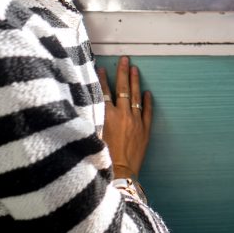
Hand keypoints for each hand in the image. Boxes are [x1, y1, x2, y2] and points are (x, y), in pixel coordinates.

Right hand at [97, 56, 152, 178]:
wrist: (120, 173)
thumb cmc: (102, 157)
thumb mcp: (92, 136)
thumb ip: (91, 120)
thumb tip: (86, 107)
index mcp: (107, 116)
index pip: (104, 92)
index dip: (103, 79)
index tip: (102, 68)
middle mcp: (122, 115)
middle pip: (122, 89)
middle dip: (122, 73)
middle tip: (125, 59)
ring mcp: (135, 121)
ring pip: (135, 96)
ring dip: (135, 82)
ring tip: (135, 69)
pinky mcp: (145, 130)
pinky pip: (147, 111)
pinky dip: (147, 101)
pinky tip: (147, 92)